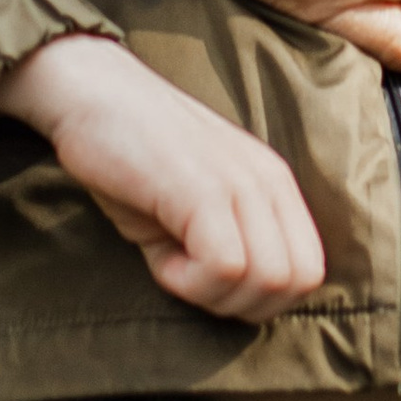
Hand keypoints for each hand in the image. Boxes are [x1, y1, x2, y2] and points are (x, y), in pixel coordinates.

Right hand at [0, 34, 324, 318]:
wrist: (91, 95)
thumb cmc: (133, 159)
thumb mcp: (196, 208)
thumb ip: (230, 245)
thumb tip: (241, 304)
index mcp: (272, 182)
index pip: (309, 269)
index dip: (261, 301)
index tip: (209, 285)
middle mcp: (266, 178)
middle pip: (296, 282)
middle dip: (241, 306)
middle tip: (191, 282)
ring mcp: (237, 179)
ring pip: (267, 279)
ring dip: (213, 295)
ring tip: (172, 264)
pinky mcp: (202, 186)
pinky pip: (224, 266)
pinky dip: (189, 282)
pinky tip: (160, 258)